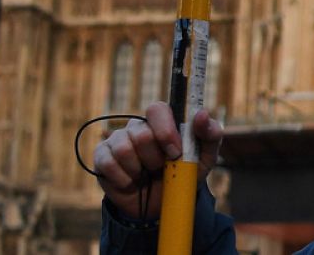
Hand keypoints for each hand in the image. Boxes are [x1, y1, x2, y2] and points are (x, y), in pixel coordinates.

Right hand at [93, 100, 223, 220]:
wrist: (160, 204)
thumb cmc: (183, 173)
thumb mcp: (204, 158)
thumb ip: (211, 134)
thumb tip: (201, 114)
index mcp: (162, 121)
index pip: (157, 109)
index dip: (165, 131)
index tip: (175, 152)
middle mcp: (138, 126)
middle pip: (141, 134)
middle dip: (154, 158)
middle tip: (160, 168)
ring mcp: (117, 140)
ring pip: (124, 149)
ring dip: (139, 169)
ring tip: (145, 175)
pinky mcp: (102, 157)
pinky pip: (108, 163)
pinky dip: (124, 179)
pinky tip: (130, 182)